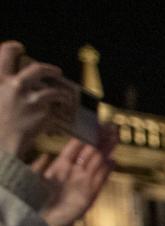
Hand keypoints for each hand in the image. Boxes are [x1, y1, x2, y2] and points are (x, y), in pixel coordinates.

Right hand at [0, 43, 72, 159]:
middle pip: (38, 69)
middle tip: (57, 72)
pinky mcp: (44, 114)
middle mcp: (16, 86)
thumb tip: (11, 82)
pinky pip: (57, 111)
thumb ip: (2, 87)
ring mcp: (32, 100)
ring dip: (61, 95)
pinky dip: (60, 114)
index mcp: (0, 80)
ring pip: (54, 92)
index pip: (5, 54)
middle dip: (49, 69)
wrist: (1, 145)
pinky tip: (61, 117)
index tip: (19, 47)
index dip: (13, 48)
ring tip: (65, 98)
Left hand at [33, 128, 115, 225]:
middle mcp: (74, 173)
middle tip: (111, 127)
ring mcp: (83, 183)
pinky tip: (112, 161)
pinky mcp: (89, 196)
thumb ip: (39, 167)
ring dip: (106, 151)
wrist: (42, 222)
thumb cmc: (35, 200)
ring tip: (115, 138)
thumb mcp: (32, 179)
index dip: (84, 136)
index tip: (92, 125)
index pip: (75, 147)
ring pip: (97, 163)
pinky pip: (99, 181)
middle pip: (90, 153)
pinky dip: (106, 171)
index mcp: (61, 166)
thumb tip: (45, 155)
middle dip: (100, 139)